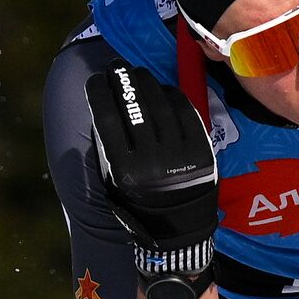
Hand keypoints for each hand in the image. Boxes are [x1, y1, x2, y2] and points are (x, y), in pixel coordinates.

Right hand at [86, 61, 217, 278]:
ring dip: (149, 84)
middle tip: (118, 68)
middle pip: (136, 106)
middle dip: (124, 81)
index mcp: (124, 170)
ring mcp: (179, 155)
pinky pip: (187, 114)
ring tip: (140, 75)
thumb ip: (107, 148)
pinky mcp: (201, 152)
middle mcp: (151, 161)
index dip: (100, 92)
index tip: (97, 80)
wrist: (177, 230)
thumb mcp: (112, 182)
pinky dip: (174, 97)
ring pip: (161, 106)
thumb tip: (104, 106)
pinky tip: (165, 90)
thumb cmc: (138, 203)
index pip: (108, 118)